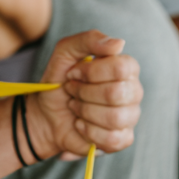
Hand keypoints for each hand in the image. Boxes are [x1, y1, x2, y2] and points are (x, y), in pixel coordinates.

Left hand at [28, 30, 142, 158]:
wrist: (46, 111)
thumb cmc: (60, 79)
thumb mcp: (65, 51)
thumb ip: (90, 40)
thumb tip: (119, 43)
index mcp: (125, 67)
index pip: (121, 67)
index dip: (91, 72)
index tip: (72, 73)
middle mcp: (133, 90)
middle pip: (116, 93)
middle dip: (83, 92)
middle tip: (72, 90)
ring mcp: (130, 115)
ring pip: (114, 117)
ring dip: (84, 111)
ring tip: (75, 106)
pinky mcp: (123, 138)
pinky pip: (112, 138)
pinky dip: (88, 130)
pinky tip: (80, 123)